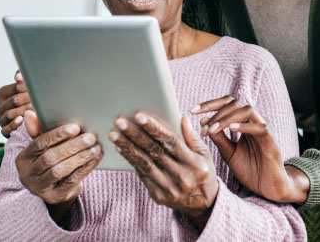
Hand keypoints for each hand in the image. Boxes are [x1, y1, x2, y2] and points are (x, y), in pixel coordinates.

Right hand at [0, 70, 33, 136]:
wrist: (35, 117)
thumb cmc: (31, 98)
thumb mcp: (28, 86)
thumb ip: (23, 76)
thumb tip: (18, 76)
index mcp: (2, 93)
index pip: (15, 87)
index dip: (28, 87)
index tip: (38, 88)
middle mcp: (0, 106)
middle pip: (14, 101)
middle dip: (28, 99)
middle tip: (41, 99)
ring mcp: (1, 119)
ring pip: (10, 114)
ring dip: (25, 111)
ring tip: (36, 109)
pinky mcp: (5, 131)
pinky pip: (6, 129)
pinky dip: (14, 124)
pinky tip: (22, 120)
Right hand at [16, 111, 102, 222]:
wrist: (54, 188)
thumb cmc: (50, 159)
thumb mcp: (43, 146)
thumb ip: (38, 131)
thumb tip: (30, 113)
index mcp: (23, 158)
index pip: (39, 143)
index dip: (57, 135)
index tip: (75, 127)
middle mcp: (28, 174)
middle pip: (51, 157)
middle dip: (73, 146)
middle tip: (91, 137)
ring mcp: (40, 188)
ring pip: (60, 170)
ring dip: (81, 157)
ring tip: (96, 147)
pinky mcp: (55, 196)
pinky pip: (72, 181)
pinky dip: (86, 168)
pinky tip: (96, 158)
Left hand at [109, 113, 217, 229]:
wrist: (203, 205)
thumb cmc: (203, 173)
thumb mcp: (205, 154)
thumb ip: (192, 137)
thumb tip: (182, 118)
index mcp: (195, 164)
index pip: (171, 142)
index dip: (154, 128)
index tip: (139, 116)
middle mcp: (181, 177)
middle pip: (154, 151)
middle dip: (135, 135)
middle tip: (120, 122)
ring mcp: (168, 188)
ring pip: (144, 164)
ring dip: (127, 147)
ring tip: (114, 134)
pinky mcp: (157, 195)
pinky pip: (142, 174)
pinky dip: (131, 160)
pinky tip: (121, 148)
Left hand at [191, 96, 308, 203]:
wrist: (269, 189)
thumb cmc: (251, 170)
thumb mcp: (229, 153)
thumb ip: (218, 138)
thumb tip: (203, 121)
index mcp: (245, 122)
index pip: (227, 104)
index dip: (210, 104)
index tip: (192, 110)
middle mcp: (255, 121)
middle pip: (236, 103)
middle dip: (216, 111)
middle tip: (203, 126)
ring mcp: (264, 129)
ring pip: (247, 111)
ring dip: (226, 118)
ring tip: (212, 130)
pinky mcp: (271, 141)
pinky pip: (260, 128)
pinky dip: (245, 126)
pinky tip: (232, 129)